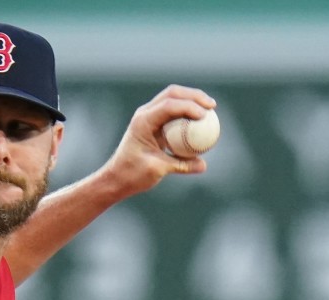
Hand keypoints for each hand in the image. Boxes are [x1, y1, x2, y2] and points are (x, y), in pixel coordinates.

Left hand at [100, 84, 216, 197]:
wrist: (116, 177)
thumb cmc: (132, 174)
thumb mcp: (157, 170)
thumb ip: (181, 166)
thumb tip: (204, 165)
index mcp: (143, 121)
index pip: (169, 106)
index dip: (189, 107)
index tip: (205, 116)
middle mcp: (145, 114)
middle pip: (172, 94)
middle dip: (194, 96)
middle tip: (212, 106)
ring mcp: (149, 116)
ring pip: (173, 99)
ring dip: (192, 100)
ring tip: (210, 108)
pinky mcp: (154, 123)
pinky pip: (173, 112)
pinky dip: (187, 112)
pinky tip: (201, 120)